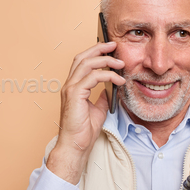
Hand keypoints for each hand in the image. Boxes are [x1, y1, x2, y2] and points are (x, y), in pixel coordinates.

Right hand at [47, 41, 125, 183]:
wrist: (76, 145)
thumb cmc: (84, 130)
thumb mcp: (98, 108)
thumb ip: (103, 96)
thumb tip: (112, 87)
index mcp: (74, 86)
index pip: (82, 62)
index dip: (95, 52)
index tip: (110, 48)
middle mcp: (70, 84)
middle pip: (82, 57)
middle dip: (99, 48)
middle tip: (114, 45)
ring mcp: (70, 88)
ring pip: (87, 64)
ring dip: (105, 60)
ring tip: (120, 63)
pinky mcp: (74, 94)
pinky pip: (92, 77)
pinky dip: (107, 75)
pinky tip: (118, 80)